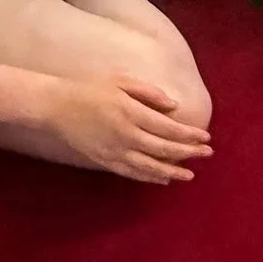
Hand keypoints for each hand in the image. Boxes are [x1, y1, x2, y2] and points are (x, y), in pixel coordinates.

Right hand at [39, 76, 211, 182]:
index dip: (189, 134)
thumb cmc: (89, 89)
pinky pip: (132, 173)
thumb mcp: (120, 81)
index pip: (168, 128)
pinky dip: (150, 178)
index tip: (206, 137)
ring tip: (190, 175)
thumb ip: (148, 92)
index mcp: (131, 113)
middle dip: (189, 152)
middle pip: (164, 149)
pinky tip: (163, 180)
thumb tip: (173, 106)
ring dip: (173, 171)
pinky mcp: (105, 161)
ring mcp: (115, 152)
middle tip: (207, 154)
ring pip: (150, 167)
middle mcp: (126, 135)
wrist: (55, 108)